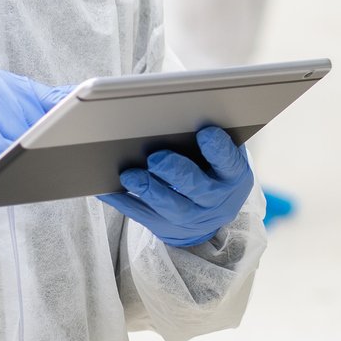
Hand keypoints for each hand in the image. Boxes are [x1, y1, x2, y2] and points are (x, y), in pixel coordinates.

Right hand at [0, 70, 70, 201]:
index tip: (97, 124)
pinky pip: (2, 149)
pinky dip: (7, 161)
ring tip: (12, 159)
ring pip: (24, 137)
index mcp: (9, 84)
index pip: (54, 97)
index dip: (75, 114)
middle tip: (54, 155)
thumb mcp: (5, 125)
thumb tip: (78, 127)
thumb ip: (35, 119)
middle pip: (42, 121)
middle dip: (48, 142)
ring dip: (25, 155)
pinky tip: (0, 164)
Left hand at [102, 126, 255, 246]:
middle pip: (197, 187)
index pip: (228, 161)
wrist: (210, 215)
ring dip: (149, 190)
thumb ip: (210, 143)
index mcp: (232, 175)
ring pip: (170, 206)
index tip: (205, 133)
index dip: (218, 149)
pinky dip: (124, 201)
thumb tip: (180, 114)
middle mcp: (214, 199)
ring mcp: (191, 217)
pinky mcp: (165, 225)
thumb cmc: (213, 172)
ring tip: (130, 175)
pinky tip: (107, 188)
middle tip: (156, 157)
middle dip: (175, 171)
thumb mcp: (223, 159)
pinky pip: (142, 215)